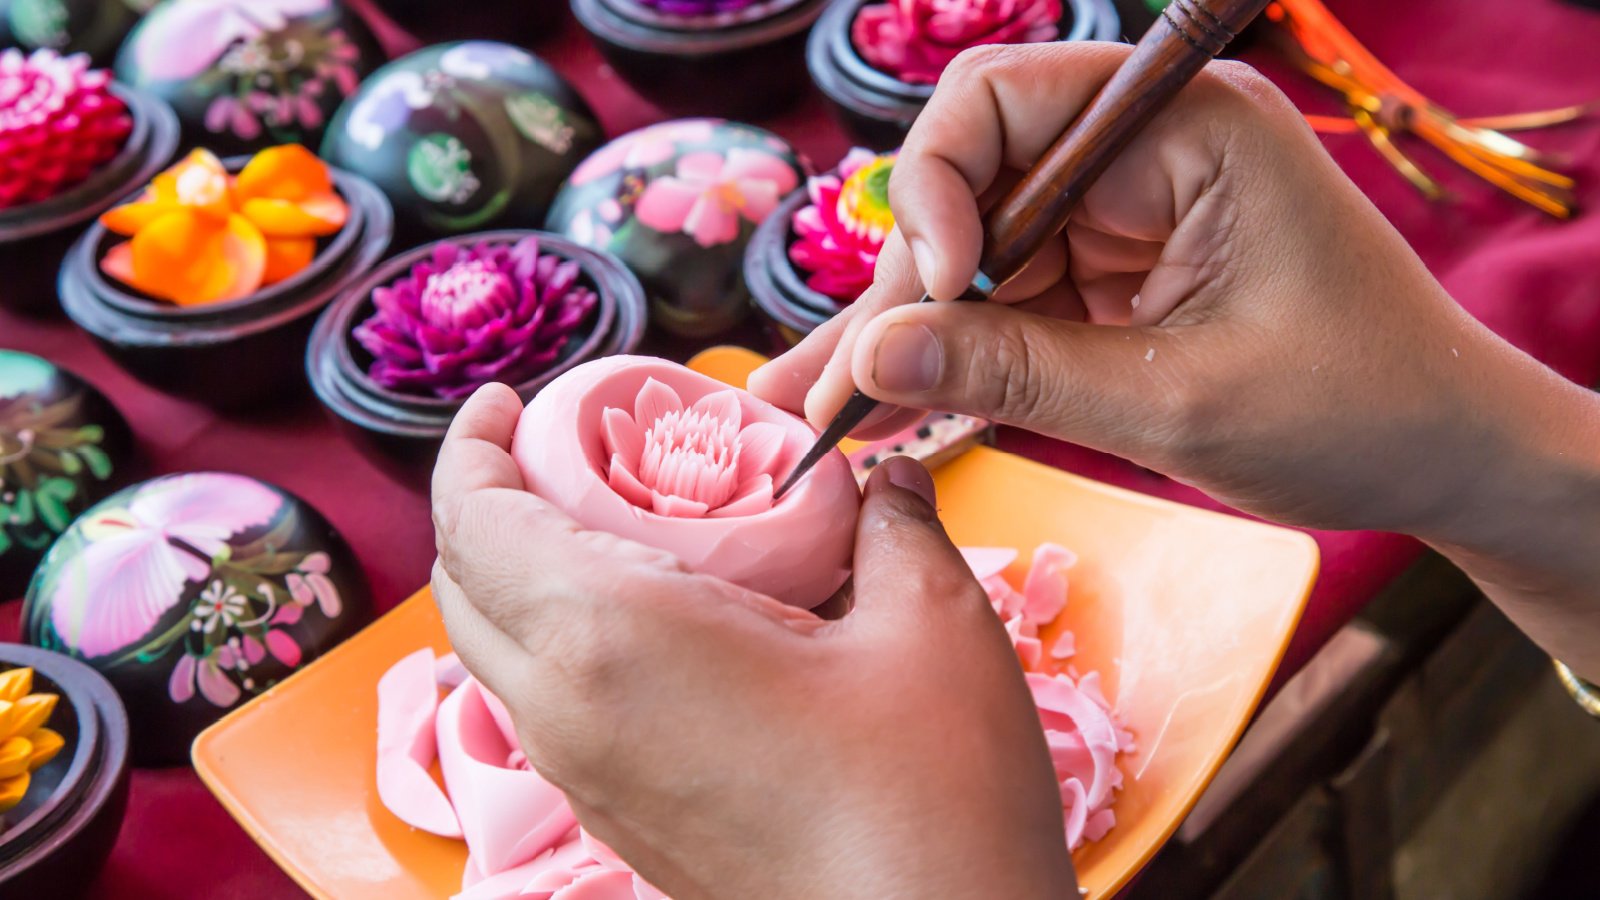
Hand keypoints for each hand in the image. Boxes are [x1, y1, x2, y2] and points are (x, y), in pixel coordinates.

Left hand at [431, 385, 1076, 899]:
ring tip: (612, 531)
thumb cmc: (929, 795)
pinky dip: (561, 643)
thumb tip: (883, 480)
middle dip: (486, 502)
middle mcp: (569, 713)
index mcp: (615, 637)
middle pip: (463, 586)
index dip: (471, 446)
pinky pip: (546, 709)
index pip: (475, 520)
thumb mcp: (930, 624)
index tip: (504, 402)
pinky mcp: (618, 822)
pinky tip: (659, 625)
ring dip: (520, 576)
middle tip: (563, 453)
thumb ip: (892, 525)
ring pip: (496, 656)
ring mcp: (585, 780)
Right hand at [751, 42, 1599, 679]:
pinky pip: (1007, 307)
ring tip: (813, 410)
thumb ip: (1018, 373)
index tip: (932, 297)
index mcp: (1182, 129)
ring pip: (972, 259)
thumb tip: (871, 358)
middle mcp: (1139, 156)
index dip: (936, 191)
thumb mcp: (1176, 401)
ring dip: (900, 338)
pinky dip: (953, 362)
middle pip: (968, 189)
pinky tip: (878, 410)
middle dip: (894, 292)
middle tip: (816, 389)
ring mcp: (1122, 219)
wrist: (1446, 456)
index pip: (1002, 102)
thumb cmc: (1355, 410)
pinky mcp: (1113, 280)